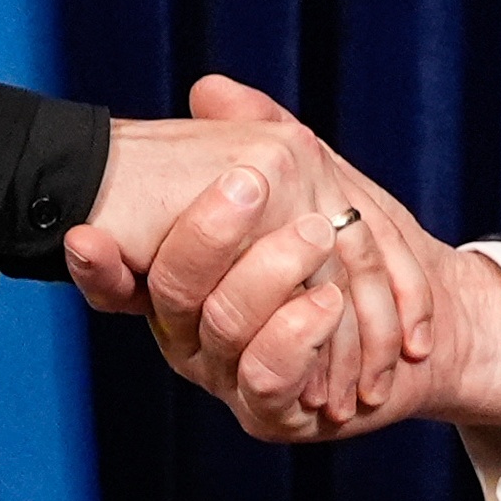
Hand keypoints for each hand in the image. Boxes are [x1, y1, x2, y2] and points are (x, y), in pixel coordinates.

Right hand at [121, 138, 500, 445]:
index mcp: (174, 283)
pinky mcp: (275, 410)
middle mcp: (189, 334)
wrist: (413, 320)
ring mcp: (228, 375)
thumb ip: (250, 141)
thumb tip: (210, 90)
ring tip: (313, 231)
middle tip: (251, 180)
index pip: (114, 275)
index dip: (96, 264)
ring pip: (226, 325)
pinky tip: (327, 300)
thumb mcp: (296, 182)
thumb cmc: (341, 246)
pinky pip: (271, 376)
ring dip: (269, 273)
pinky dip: (298, 335)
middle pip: (176, 289)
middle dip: (207, 233)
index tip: (87, 235)